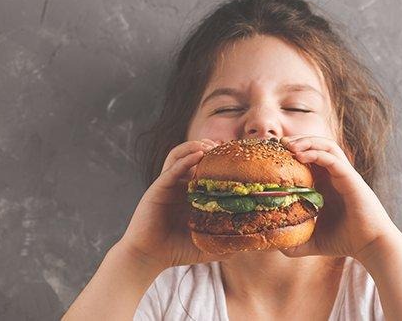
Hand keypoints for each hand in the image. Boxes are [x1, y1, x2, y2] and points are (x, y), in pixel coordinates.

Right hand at [113, 139, 231, 269]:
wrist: (149, 257)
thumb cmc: (177, 251)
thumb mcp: (207, 245)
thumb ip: (226, 242)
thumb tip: (252, 244)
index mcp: (192, 195)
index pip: (207, 170)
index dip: (220, 161)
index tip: (238, 156)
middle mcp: (180, 186)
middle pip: (194, 157)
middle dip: (210, 148)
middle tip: (226, 146)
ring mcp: (169, 185)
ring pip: (180, 155)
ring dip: (195, 146)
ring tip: (210, 145)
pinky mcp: (158, 188)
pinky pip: (172, 169)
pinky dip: (185, 159)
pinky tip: (198, 153)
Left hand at [277, 135, 401, 260]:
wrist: (370, 245)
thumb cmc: (345, 241)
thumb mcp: (312, 241)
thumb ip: (295, 241)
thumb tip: (274, 244)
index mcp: (327, 184)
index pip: (310, 159)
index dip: (293, 153)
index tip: (275, 154)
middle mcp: (335, 176)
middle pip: (317, 146)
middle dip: (298, 141)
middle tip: (279, 143)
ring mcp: (344, 175)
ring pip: (327, 146)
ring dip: (307, 141)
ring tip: (289, 145)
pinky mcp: (351, 178)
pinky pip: (333, 159)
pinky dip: (316, 153)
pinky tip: (300, 156)